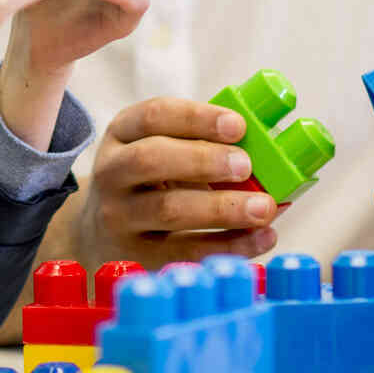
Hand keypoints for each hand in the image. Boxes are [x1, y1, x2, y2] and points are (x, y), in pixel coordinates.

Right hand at [74, 97, 282, 267]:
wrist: (102, 234)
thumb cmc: (150, 183)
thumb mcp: (161, 150)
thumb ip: (205, 145)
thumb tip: (271, 157)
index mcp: (123, 133)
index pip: (154, 116)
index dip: (197, 118)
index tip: (238, 126)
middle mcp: (112, 172)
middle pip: (150, 160)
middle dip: (203, 160)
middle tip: (245, 166)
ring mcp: (118, 217)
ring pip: (167, 210)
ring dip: (221, 209)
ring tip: (264, 208)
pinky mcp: (134, 256)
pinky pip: (184, 253)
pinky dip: (228, 246)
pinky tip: (261, 238)